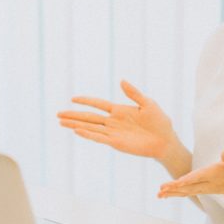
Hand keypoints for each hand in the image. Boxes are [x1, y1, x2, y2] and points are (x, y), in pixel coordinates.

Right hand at [58, 80, 177, 159]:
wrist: (165, 141)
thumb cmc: (159, 122)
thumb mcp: (148, 103)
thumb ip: (133, 93)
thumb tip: (121, 80)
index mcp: (119, 110)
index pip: (98, 104)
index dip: (86, 100)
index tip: (73, 98)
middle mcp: (113, 122)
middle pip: (89, 117)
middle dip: (73, 115)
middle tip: (58, 114)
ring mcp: (113, 133)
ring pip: (90, 127)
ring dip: (75, 124)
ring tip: (61, 122)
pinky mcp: (116, 142)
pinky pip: (98, 137)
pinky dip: (87, 134)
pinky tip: (77, 130)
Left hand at [158, 150, 223, 202]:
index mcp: (215, 174)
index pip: (200, 176)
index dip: (189, 179)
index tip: (178, 182)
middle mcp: (207, 183)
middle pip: (189, 186)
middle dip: (175, 188)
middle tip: (161, 189)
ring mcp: (203, 188)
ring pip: (186, 191)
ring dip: (172, 192)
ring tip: (158, 194)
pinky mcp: (200, 190)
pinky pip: (186, 193)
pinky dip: (175, 194)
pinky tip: (163, 195)